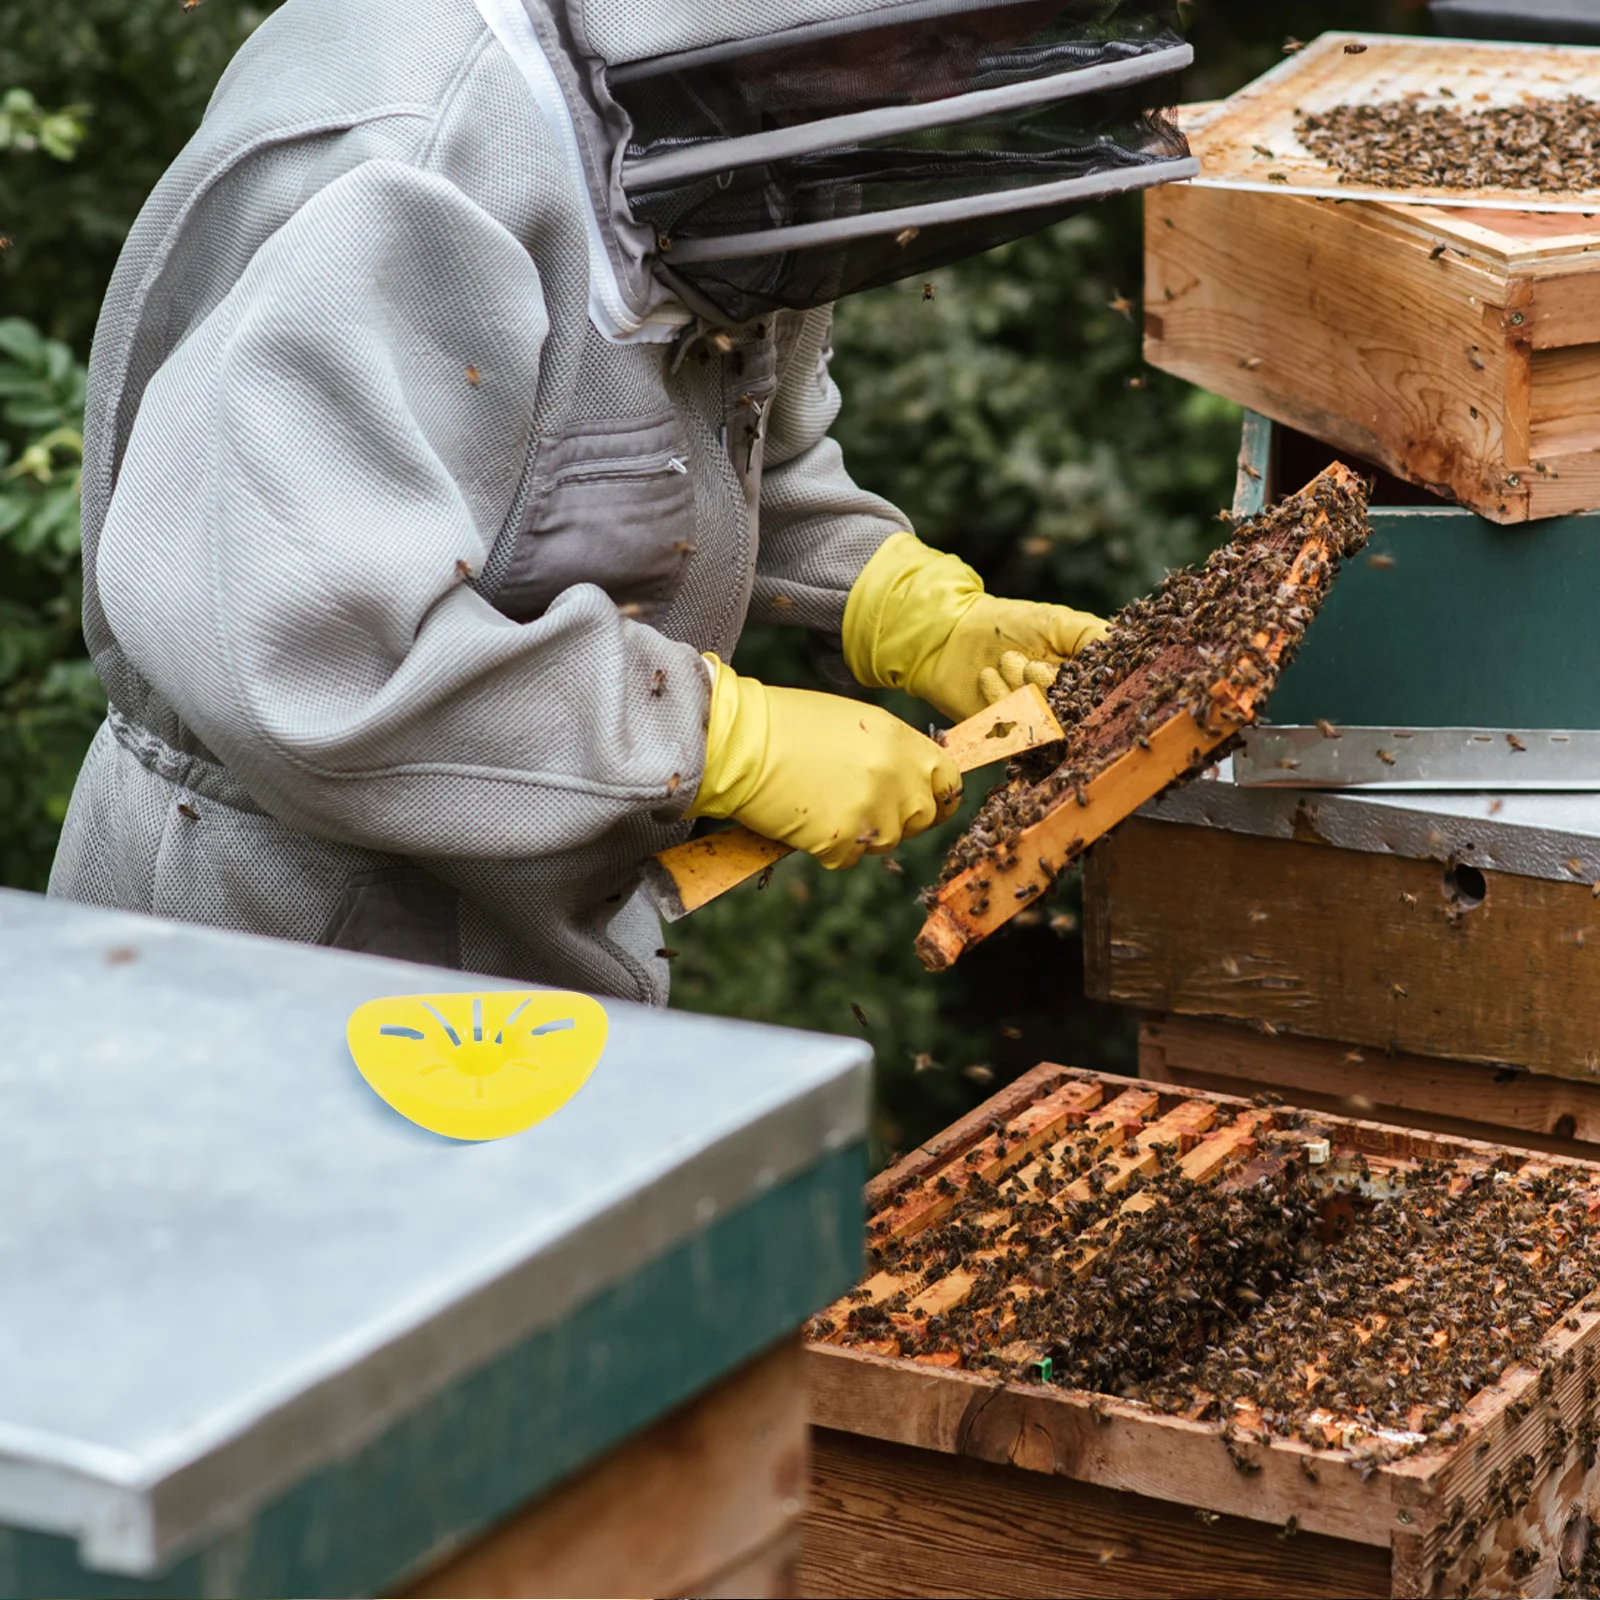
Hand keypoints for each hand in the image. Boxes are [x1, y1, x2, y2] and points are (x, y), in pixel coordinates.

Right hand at [688, 656, 960, 868]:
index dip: (939, 796)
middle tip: (860, 805)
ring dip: (861, 832)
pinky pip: (848, 858)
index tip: (926, 804)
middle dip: (898, 818)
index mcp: (903, 742)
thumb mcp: (855, 722)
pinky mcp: (842, 841)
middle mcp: (897, 778)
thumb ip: (891, 751)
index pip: (949, 781)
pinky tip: (805, 818)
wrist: (740, 742)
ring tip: (823, 803)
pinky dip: (829, 848)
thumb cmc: (787, 724)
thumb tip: (910, 777)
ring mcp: (872, 812)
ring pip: (886, 842)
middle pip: (922, 818)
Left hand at [841, 532, 1106, 721]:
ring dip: (1022, 690)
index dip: (1096, 691)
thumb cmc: (1008, 624)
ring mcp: (1033, 726)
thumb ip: (1094, 636)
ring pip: (1042, 724)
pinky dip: (1000, 702)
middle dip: (1048, 685)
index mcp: (1083, 683)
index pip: (1103, 699)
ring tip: (1006, 661)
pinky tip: (987, 676)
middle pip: (1073, 716)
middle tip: (1029, 662)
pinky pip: (1011, 734)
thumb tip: (1127, 651)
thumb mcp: (1058, 622)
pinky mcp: (1004, 738)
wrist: (951, 635)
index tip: (1076, 672)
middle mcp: (1062, 709)